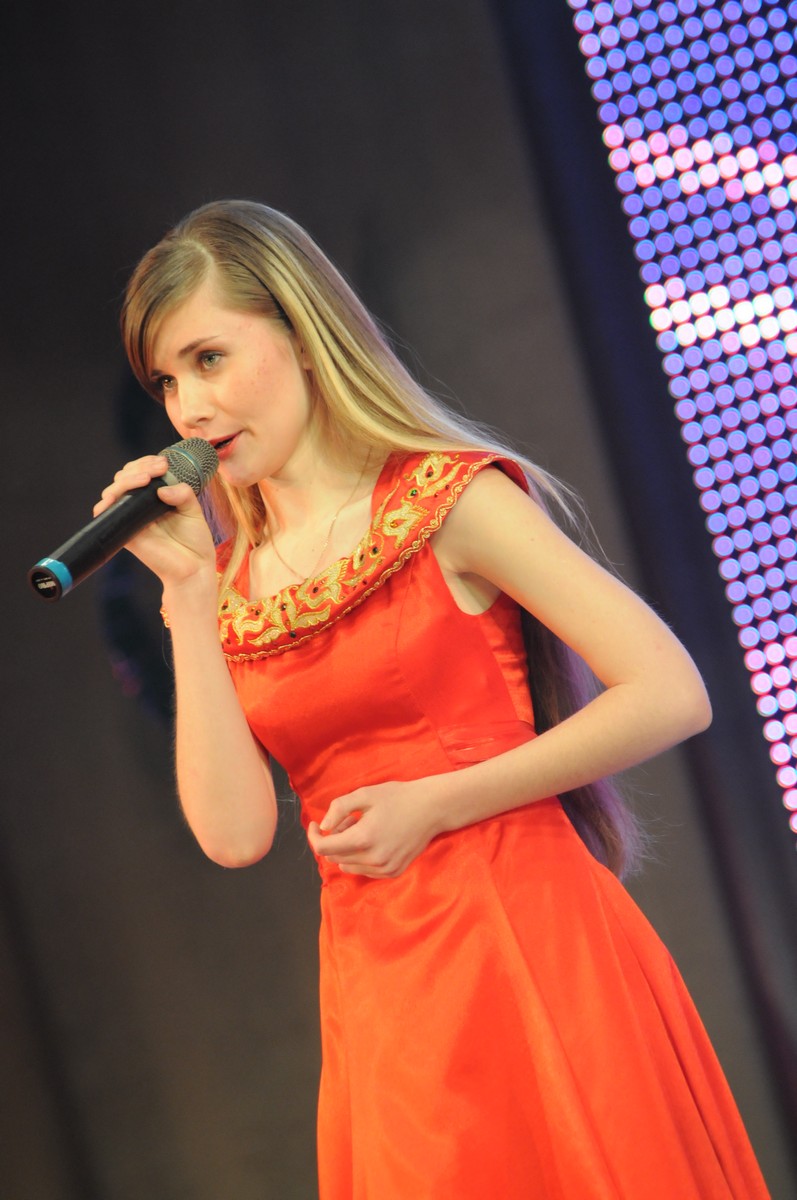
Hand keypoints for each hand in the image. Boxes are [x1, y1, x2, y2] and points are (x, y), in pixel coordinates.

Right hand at [93, 455, 216, 584]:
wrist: (194, 567)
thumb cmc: (195, 540)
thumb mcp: (193, 510)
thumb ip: (183, 493)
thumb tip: (162, 489)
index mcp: (154, 497)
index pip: (141, 471)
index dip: (147, 463)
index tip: (164, 463)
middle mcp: (140, 505)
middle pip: (125, 477)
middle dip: (139, 467)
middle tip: (160, 467)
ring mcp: (130, 518)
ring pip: (115, 490)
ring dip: (126, 479)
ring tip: (146, 478)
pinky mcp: (125, 533)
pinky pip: (105, 514)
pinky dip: (106, 503)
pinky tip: (118, 496)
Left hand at [307, 778, 442, 878]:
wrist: (432, 808)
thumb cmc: (397, 797)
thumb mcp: (364, 794)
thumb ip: (338, 809)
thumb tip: (322, 827)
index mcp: (363, 839)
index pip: (324, 848)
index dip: (314, 836)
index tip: (315, 824)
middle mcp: (373, 859)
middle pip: (334, 857)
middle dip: (333, 839)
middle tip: (347, 820)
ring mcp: (384, 869)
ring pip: (348, 865)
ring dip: (346, 849)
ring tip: (361, 829)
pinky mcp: (393, 872)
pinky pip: (364, 871)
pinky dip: (360, 858)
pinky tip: (373, 840)